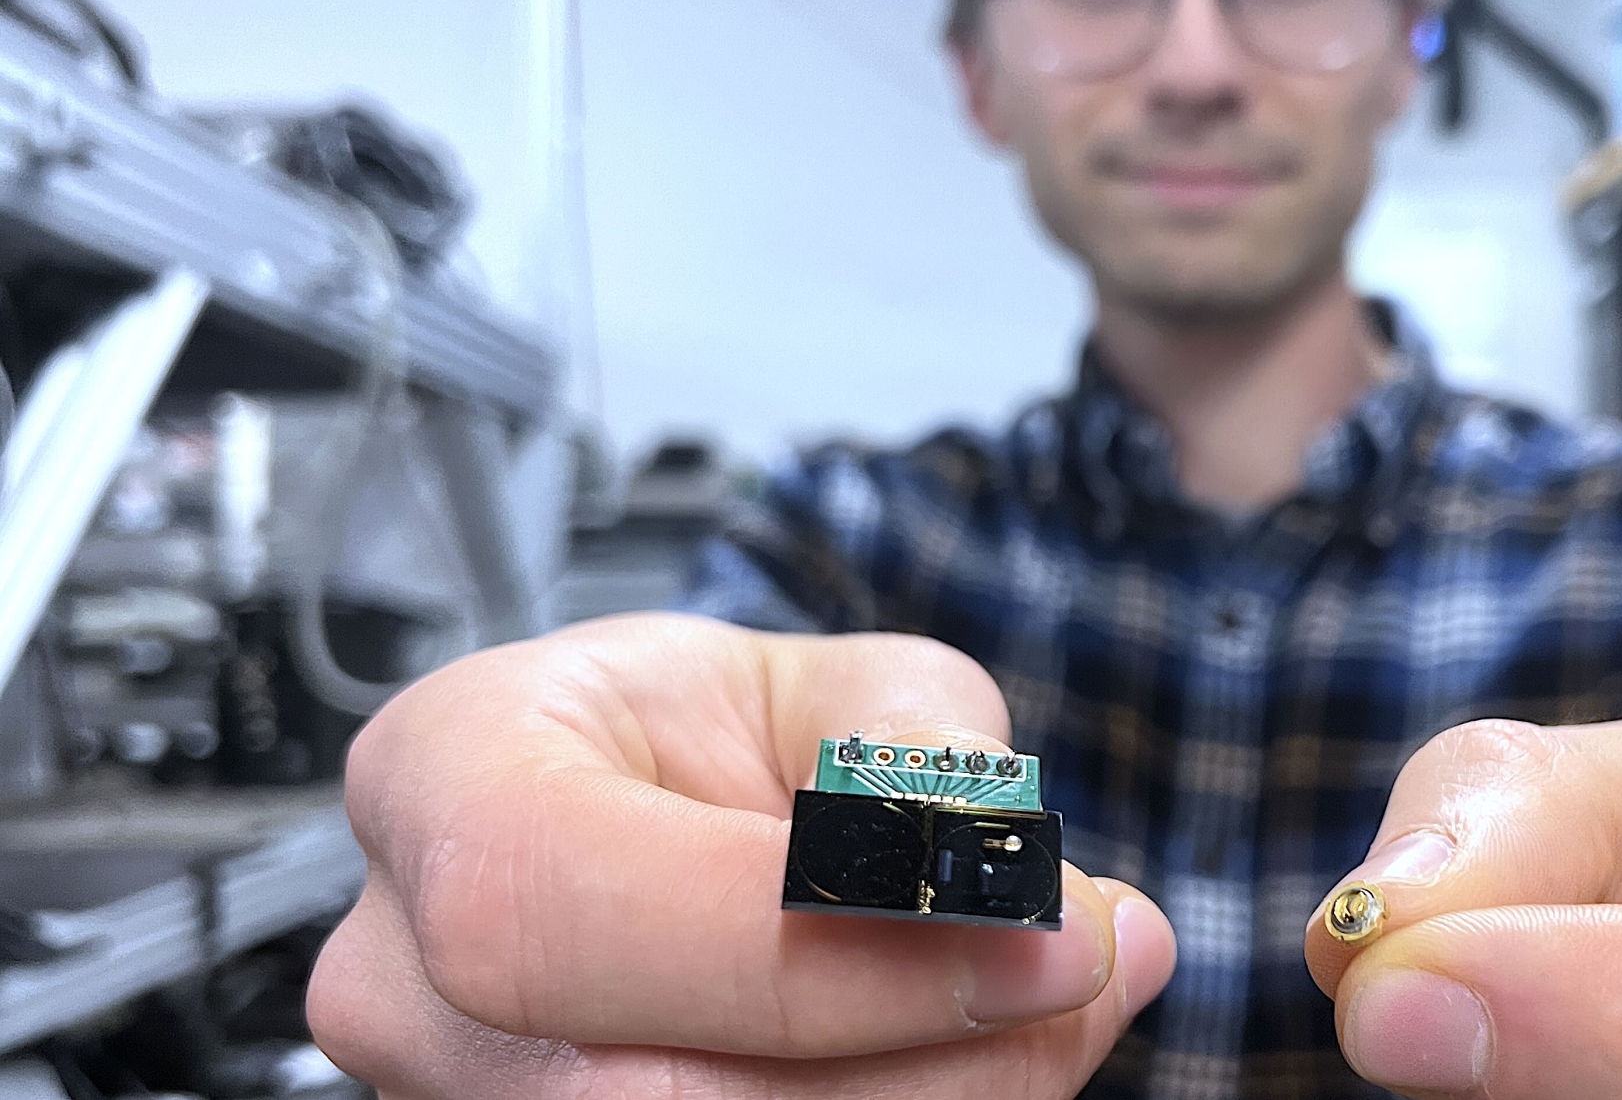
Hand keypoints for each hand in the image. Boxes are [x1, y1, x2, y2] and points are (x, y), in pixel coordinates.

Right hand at [309, 615, 1174, 1098]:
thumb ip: (913, 752)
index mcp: (445, 784)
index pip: (571, 907)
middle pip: (643, 1092)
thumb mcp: (829, 685)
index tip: (1048, 933)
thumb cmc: (713, 742)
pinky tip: (989, 1058)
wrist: (647, 820)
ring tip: (1062, 1006)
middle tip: (1089, 983)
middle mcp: (409, 979)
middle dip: (915, 1062)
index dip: (826, 948)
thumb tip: (1013, 861)